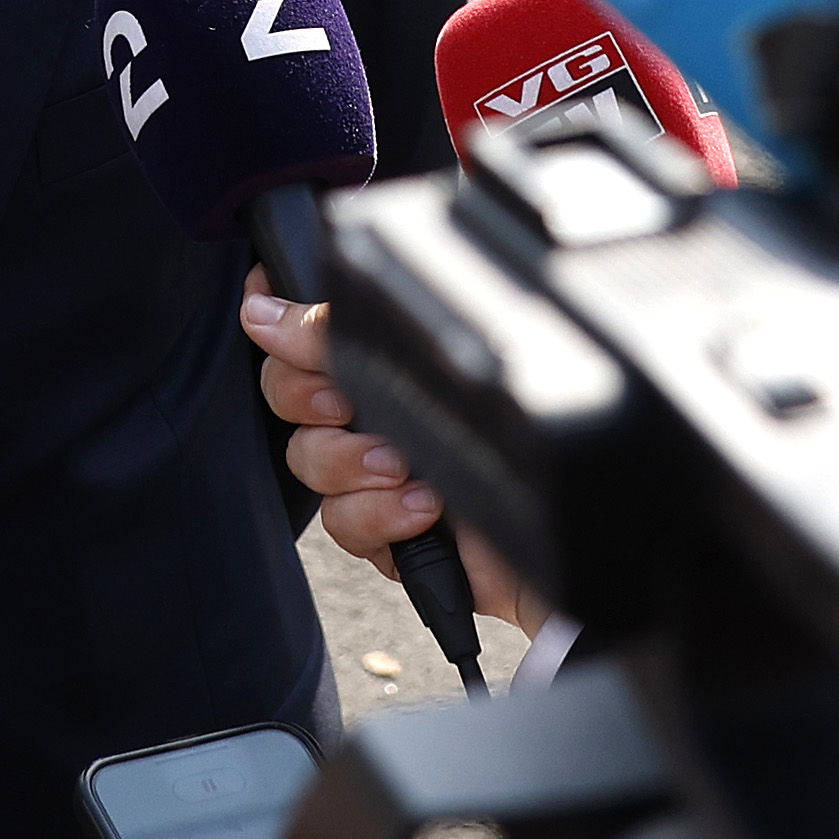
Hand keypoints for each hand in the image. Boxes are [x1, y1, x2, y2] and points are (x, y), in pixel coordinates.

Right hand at [243, 276, 537, 631]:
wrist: (569, 532)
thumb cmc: (530, 433)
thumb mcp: (445, 355)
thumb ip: (355, 324)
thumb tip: (268, 305)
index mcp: (389, 356)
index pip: (302, 331)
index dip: (282, 330)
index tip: (286, 331)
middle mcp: (374, 408)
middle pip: (288, 393)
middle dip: (309, 397)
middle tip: (349, 403)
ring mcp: (375, 473)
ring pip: (308, 459)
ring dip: (352, 462)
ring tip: (406, 466)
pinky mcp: (383, 532)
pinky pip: (341, 521)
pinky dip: (379, 514)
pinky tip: (424, 507)